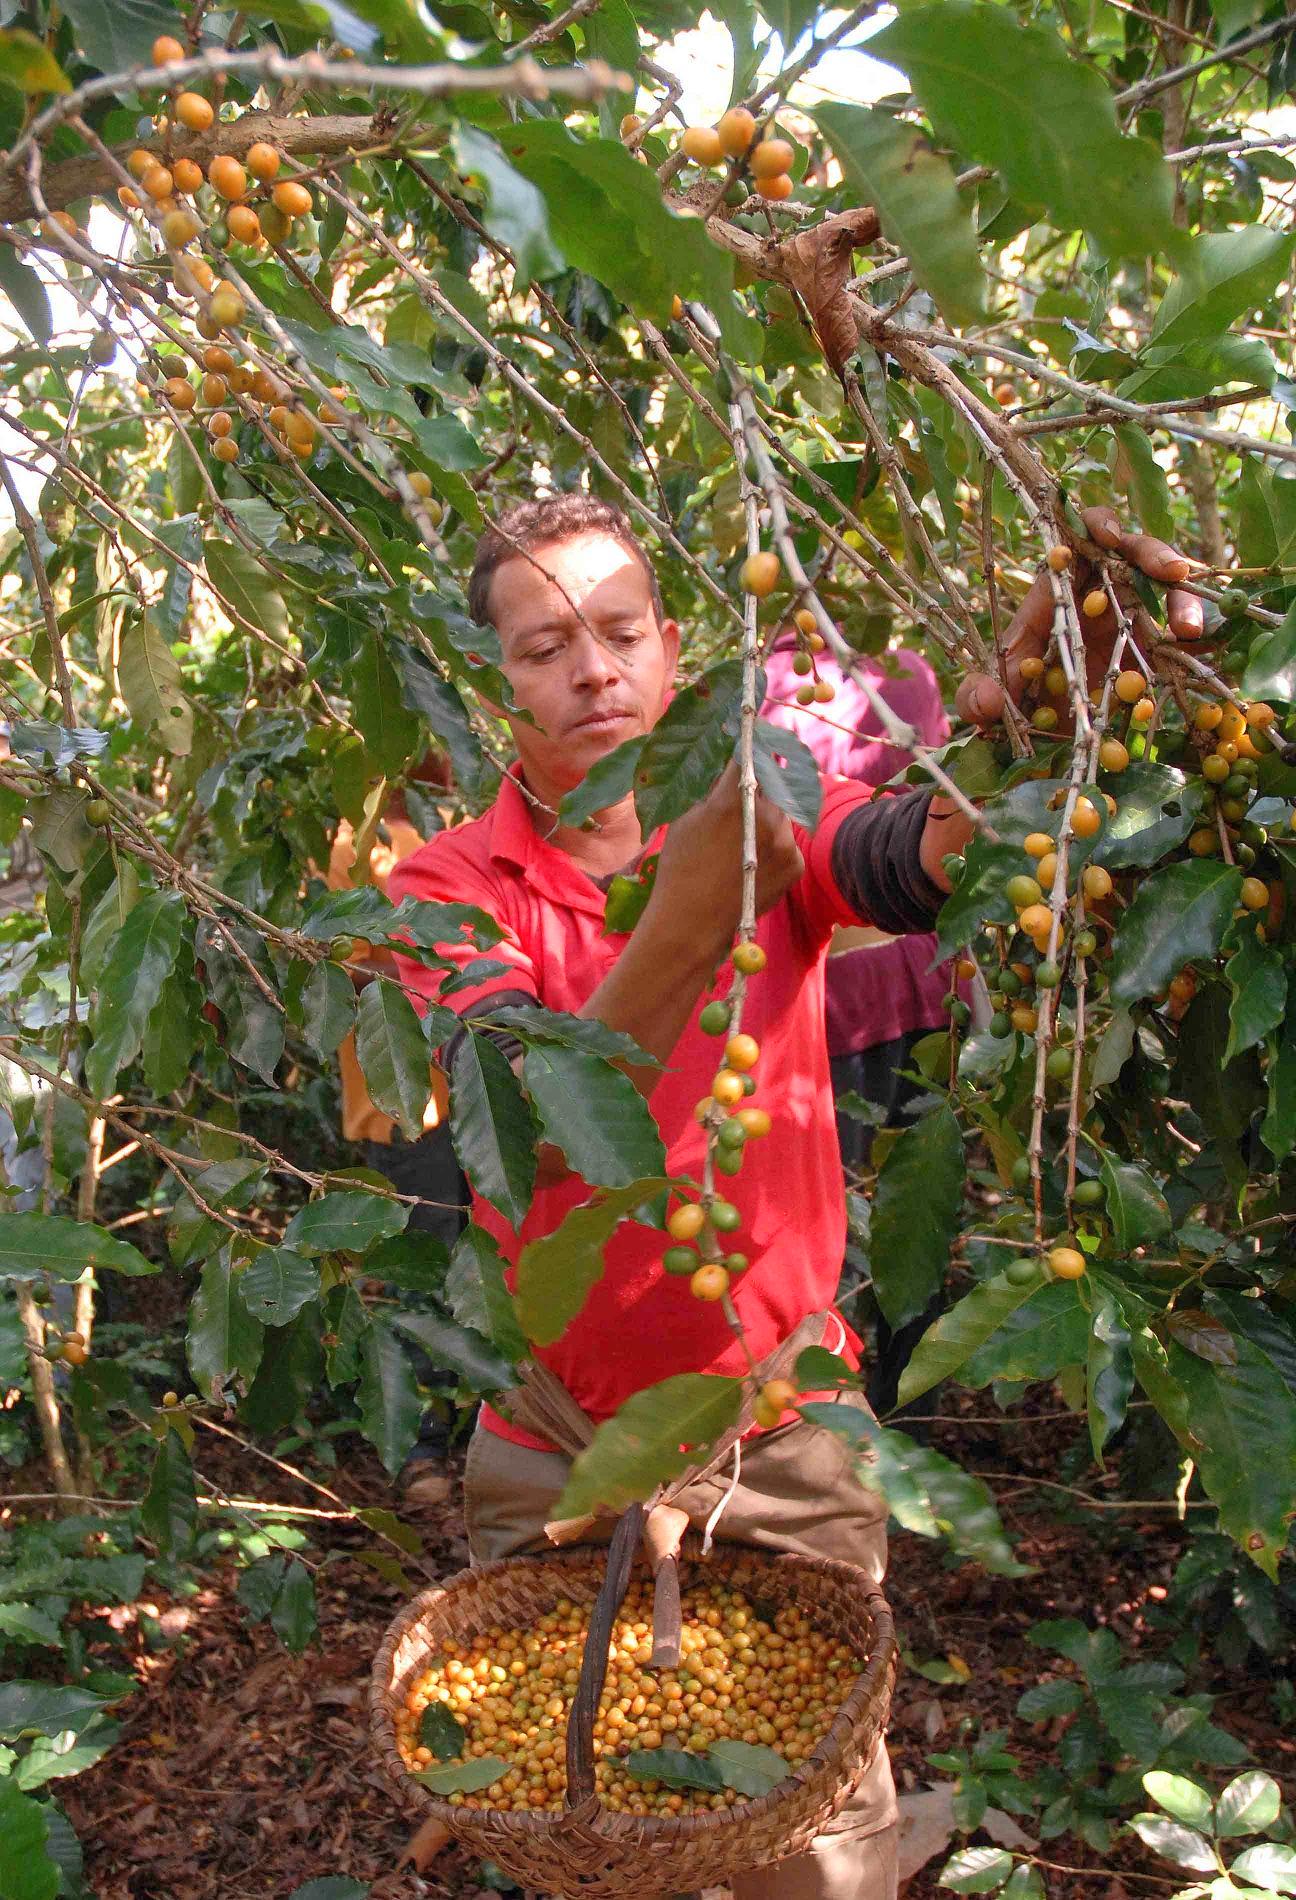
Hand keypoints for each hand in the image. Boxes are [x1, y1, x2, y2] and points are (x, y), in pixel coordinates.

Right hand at [652, 762, 803, 945]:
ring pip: (781, 812)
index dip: (747, 746)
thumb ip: (710, 787)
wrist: (694, 923)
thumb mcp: (684, 817)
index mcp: (734, 800)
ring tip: (742, 834)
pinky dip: (773, 844)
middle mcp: (767, 817)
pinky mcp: (796, 864)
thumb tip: (727, 762)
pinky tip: (751, 860)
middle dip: (759, 781)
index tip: (747, 740)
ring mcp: (786, 842)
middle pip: (770, 783)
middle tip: (746, 788)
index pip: (748, 756)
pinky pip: (786, 841)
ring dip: (767, 813)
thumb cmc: (680, 867)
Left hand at [955, 505, 1206, 726]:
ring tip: (1188, 631)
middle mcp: (1102, 592)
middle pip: (1134, 553)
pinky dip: (1199, 639)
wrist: (1049, 730)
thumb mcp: (998, 691)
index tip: (1109, 537)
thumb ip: (981, 693)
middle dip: (1156, 555)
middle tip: (1172, 572)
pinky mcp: (1158, 648)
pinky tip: (1205, 651)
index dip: (1097, 526)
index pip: (1079, 537)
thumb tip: (985, 702)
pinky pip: (1184, 635)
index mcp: (1060, 586)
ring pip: (1167, 593)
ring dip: (1183, 603)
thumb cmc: (1021, 691)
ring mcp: (1134, 617)